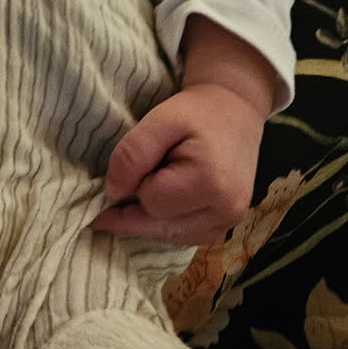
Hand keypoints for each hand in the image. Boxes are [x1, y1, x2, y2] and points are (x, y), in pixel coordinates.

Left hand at [93, 84, 261, 244]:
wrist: (234, 111)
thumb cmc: (197, 113)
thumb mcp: (160, 120)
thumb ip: (132, 155)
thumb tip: (113, 193)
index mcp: (211, 183)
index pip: (152, 201)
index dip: (138, 182)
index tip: (146, 160)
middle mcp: (227, 211)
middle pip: (158, 226)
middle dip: (140, 205)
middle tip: (134, 178)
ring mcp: (230, 223)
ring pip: (168, 236)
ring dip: (150, 217)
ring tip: (152, 185)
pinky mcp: (226, 227)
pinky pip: (183, 237)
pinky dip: (166, 223)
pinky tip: (164, 201)